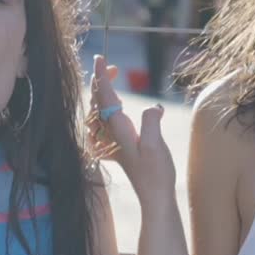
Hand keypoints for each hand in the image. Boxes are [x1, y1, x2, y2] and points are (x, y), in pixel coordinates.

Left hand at [87, 54, 175, 202]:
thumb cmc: (156, 172)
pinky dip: (106, 109)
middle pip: (98, 101)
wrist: (154, 196)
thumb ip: (151, 122)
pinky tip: (114, 107)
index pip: (104, 96)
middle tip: (110, 65)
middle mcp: (111, 133)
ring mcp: (113, 141)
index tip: (100, 58)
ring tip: (108, 79)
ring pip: (99, 111)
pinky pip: (106, 123)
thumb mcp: (155, 145)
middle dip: (101, 81)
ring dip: (102, 93)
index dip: (101, 75)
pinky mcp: (118, 147)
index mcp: (117, 128)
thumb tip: (153, 108)